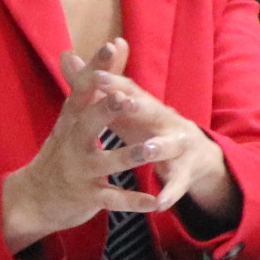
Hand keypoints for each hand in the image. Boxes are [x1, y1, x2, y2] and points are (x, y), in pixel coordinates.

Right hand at [0, 40, 236, 252]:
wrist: (32, 198)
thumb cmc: (61, 149)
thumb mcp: (74, 117)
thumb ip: (99, 82)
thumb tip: (112, 42)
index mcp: (72, 121)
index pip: (83, 89)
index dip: (97, 68)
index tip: (112, 46)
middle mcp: (73, 144)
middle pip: (88, 123)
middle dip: (106, 111)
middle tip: (127, 97)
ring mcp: (80, 171)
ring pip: (107, 162)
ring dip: (130, 155)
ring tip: (153, 148)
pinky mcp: (88, 197)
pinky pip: (113, 199)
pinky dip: (133, 201)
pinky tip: (155, 201)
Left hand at [79, 55, 239, 230]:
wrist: (193, 154)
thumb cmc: (148, 126)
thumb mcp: (121, 106)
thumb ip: (96, 85)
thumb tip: (66, 57)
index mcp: (145, 105)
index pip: (129, 89)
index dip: (115, 83)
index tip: (97, 75)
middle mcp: (164, 120)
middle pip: (152, 110)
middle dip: (138, 106)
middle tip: (123, 101)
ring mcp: (176, 146)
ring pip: (167, 146)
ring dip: (158, 147)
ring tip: (146, 150)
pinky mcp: (182, 173)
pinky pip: (175, 183)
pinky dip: (168, 192)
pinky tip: (159, 202)